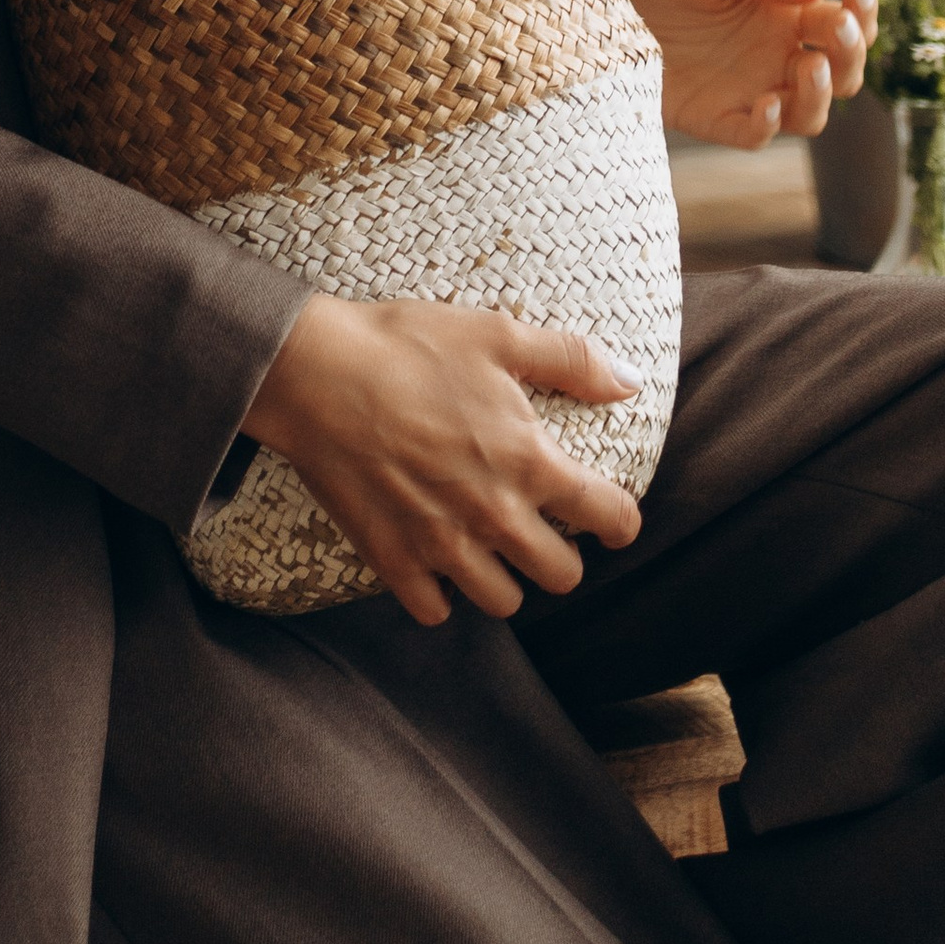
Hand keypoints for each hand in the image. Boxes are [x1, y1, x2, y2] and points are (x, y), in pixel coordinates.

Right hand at [241, 295, 644, 626]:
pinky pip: (435, 610)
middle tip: (537, 525)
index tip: (605, 513)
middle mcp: (494, 515)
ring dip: (503, 577)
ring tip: (486, 545)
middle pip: (561, 576)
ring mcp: (442, 544)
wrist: (313, 372)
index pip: (611, 519)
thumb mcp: (497, 334)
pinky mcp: (391, 559)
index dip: (618, 519)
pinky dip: (440, 593)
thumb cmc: (405, 346)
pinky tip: (434, 558)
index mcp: (529, 462)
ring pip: (503, 602)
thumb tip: (631, 384)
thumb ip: (572, 360)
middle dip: (559, 553)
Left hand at [618, 0, 875, 148]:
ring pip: (809, 114)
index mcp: (783, 17)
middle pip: (840, 74)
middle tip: (838, 28)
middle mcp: (774, 59)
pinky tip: (766, 102)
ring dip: (820, 94)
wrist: (596, 10)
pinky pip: (754, 137)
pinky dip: (768, 127)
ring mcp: (748, 92)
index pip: (841, 24)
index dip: (860, 13)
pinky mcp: (713, 118)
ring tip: (810, 63)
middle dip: (851, 53)